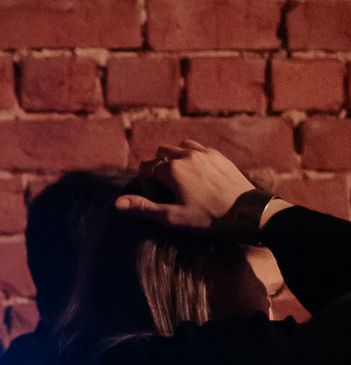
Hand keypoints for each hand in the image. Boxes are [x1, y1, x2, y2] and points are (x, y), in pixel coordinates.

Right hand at [115, 140, 256, 226]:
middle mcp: (186, 155)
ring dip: (175, 158)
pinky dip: (192, 157)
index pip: (146, 168)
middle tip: (168, 189)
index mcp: (172, 169)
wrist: (247, 212)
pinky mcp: (219, 156)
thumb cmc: (209, 217)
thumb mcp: (173, 217)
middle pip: (160, 153)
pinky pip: (198, 148)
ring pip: (179, 147)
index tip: (158, 199)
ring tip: (181, 179)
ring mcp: (204, 153)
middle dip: (158, 168)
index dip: (146, 184)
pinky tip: (199, 175)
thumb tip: (117, 203)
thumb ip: (144, 207)